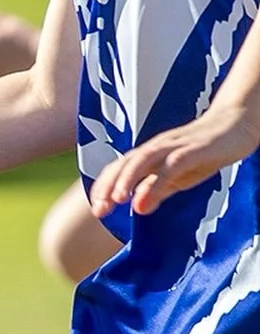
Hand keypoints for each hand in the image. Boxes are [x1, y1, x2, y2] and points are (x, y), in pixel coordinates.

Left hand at [90, 102, 259, 216]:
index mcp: (150, 154)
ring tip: (116, 201)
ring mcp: (175, 146)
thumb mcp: (177, 175)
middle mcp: (157, 147)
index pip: (119, 168)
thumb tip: (138, 208)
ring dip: (127, 180)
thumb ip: (157, 190)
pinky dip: (157, 182)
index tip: (97, 210)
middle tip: (99, 210)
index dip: (104, 187)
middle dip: (108, 186)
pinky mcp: (194, 149)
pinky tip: (148, 199)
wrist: (236, 124)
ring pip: (143, 160)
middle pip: (125, 163)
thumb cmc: (204, 151)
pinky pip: (172, 165)